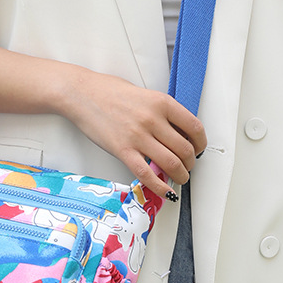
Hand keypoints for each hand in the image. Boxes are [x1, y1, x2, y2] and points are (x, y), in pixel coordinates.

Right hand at [61, 68, 206, 198]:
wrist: (81, 94)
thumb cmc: (109, 91)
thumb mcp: (145, 94)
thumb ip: (162, 112)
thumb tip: (176, 133)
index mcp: (162, 102)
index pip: (194, 128)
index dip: (201, 143)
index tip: (199, 149)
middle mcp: (153, 119)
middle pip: (185, 149)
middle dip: (191, 163)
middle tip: (188, 167)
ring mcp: (138, 136)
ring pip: (171, 164)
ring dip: (180, 176)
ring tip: (180, 178)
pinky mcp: (122, 150)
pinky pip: (146, 174)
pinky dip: (159, 186)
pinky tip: (164, 190)